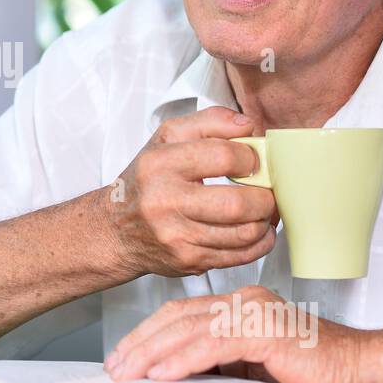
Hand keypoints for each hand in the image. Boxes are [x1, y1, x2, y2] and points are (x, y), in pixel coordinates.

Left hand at [102, 285, 367, 382]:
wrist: (356, 366)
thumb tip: (172, 372)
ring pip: (189, 329)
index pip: (180, 313)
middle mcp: (242, 302)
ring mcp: (253, 313)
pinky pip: (214, 345)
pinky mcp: (265, 332)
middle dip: (140, 343)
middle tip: (114, 366)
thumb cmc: (308, 368)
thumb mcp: (250, 363)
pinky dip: (184, 360)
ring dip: (153, 353)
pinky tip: (163, 373)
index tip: (122, 355)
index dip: (146, 333)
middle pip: (176, 317)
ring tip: (128, 372)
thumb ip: (216, 359)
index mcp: (238, 305)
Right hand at [104, 106, 277, 277]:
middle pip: (237, 203)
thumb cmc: (147, 181)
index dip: (250, 157)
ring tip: (262, 209)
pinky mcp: (188, 261)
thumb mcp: (167, 139)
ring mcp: (176, 236)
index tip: (252, 161)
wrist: (117, 230)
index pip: (222, 156)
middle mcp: (164, 201)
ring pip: (244, 233)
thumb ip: (209, 122)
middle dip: (264, 197)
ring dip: (264, 220)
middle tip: (265, 190)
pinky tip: (257, 230)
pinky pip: (240, 256)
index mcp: (160, 164)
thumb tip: (247, 126)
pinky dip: (259, 242)